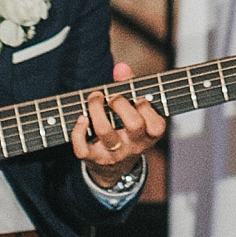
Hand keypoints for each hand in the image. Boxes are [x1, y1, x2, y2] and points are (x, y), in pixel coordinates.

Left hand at [71, 60, 166, 186]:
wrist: (114, 168)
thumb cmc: (126, 130)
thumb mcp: (135, 113)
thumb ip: (130, 86)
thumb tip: (121, 68)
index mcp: (148, 136)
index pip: (156, 126)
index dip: (147, 108)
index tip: (137, 99)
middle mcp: (133, 146)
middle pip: (134, 125)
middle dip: (121, 104)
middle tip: (113, 98)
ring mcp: (113, 154)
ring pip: (105, 132)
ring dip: (97, 109)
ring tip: (95, 98)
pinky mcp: (93, 159)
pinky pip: (82, 149)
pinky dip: (78, 131)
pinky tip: (81, 118)